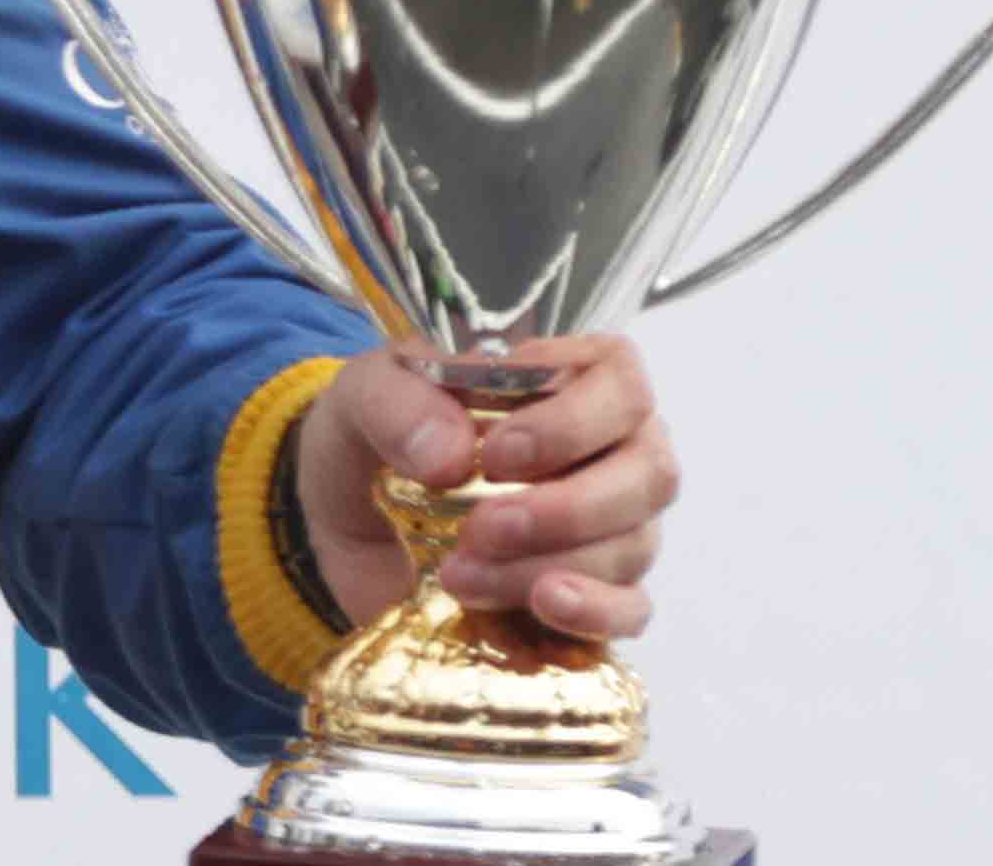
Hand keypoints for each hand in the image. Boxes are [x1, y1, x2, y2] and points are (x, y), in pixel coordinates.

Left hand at [300, 335, 671, 640]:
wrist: (343, 525)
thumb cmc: (377, 438)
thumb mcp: (359, 398)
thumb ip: (394, 403)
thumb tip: (450, 458)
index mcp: (570, 379)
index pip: (622, 383)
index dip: (574, 422)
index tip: (497, 454)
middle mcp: (611, 449)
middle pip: (649, 474)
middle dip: (566, 509)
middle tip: (481, 529)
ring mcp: (613, 525)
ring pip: (632, 545)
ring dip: (547, 565)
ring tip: (460, 575)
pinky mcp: (594, 592)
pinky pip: (632, 608)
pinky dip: (596, 612)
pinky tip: (545, 606)